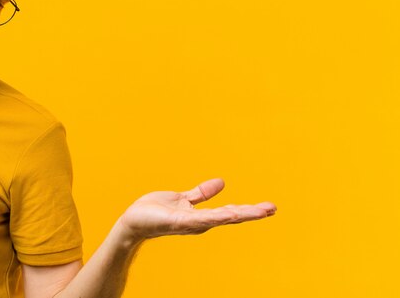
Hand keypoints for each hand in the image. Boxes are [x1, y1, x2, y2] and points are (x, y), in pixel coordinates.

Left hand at [118, 178, 275, 243]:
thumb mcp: (183, 198)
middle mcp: (200, 222)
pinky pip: (201, 218)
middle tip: (273, 209)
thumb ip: (201, 193)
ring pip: (221, 218)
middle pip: (231, 216)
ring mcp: (191, 223)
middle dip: (252, 213)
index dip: (250, 210)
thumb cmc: (154, 212)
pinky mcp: (179, 221)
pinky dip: (217, 216)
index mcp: (202, 216)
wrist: (133, 221)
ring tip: (261, 211)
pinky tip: (231, 214)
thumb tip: (222, 182)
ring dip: (241, 214)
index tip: (270, 207)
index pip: (230, 212)